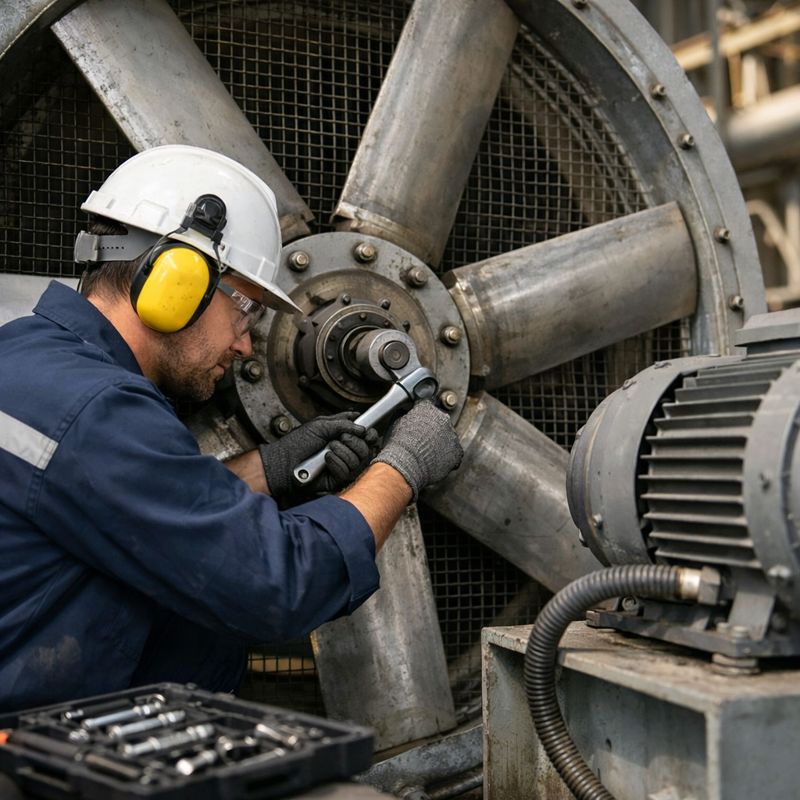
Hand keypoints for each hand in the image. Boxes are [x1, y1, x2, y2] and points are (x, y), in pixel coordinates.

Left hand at [260, 412, 378, 505]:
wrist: (284, 462)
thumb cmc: (298, 442)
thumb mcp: (321, 425)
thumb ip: (344, 424)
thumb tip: (362, 428)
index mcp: (342, 436)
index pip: (366, 436)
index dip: (370, 434)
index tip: (367, 433)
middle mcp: (345, 450)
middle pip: (366, 448)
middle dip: (353, 442)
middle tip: (338, 439)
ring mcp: (342, 465)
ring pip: (358, 460)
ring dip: (341, 453)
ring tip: (327, 451)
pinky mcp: (338, 479)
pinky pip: (347, 472)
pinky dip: (336, 463)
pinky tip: (325, 461)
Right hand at [372, 400, 462, 501]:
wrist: (406, 464)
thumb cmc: (398, 444)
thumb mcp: (395, 422)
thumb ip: (404, 413)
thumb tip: (405, 411)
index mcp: (427, 408)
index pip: (427, 405)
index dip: (421, 413)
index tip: (418, 420)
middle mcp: (443, 418)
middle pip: (440, 420)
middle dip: (432, 428)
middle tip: (421, 438)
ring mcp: (452, 435)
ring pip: (448, 436)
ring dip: (440, 441)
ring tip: (427, 452)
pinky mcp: (457, 452)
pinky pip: (454, 452)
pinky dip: (447, 455)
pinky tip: (435, 460)